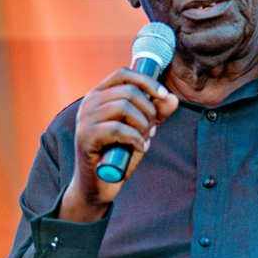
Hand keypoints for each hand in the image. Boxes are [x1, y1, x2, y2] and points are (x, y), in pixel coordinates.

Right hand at [59, 68, 178, 221]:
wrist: (97, 184)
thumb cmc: (118, 153)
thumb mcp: (140, 129)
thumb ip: (155, 113)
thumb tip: (173, 98)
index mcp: (99, 95)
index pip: (123, 74)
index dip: (146, 80)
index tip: (163, 94)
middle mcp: (88, 103)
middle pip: (128, 91)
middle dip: (149, 110)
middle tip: (152, 129)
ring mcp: (84, 119)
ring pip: (124, 107)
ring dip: (143, 125)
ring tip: (144, 139)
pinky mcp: (85, 137)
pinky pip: (118, 129)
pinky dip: (136, 139)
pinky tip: (139, 148)